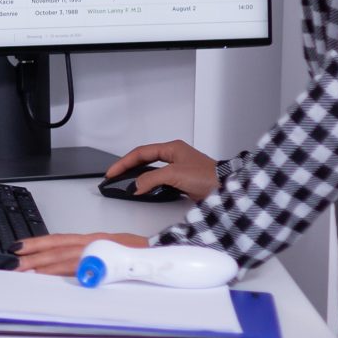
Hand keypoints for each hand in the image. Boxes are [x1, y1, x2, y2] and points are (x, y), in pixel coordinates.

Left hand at [13, 232, 153, 279]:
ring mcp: (102, 251)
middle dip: (33, 256)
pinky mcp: (111, 261)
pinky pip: (85, 267)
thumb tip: (64, 267)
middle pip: (57, 247)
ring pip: (67, 256)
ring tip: (25, 271)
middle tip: (12, 263)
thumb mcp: (109, 250)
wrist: (163, 252)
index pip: (58, 239)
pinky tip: (54, 277)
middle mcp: (94, 241)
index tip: (16, 248)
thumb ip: (88, 256)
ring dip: (44, 265)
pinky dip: (68, 272)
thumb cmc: (138, 253)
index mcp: (91, 238)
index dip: (36, 243)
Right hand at [105, 139, 220, 200]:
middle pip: (144, 158)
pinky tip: (143, 189)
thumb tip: (136, 186)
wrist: (226, 188)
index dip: (124, 162)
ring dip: (137, 175)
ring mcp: (178, 167)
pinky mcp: (182, 180)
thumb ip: (151, 178)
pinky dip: (148, 183)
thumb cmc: (206, 176)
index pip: (141, 153)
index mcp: (171, 148)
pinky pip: (159, 178)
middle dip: (127, 166)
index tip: (112, 172)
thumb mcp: (174, 174)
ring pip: (151, 169)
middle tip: (113, 176)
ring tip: (124, 181)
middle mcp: (174, 155)